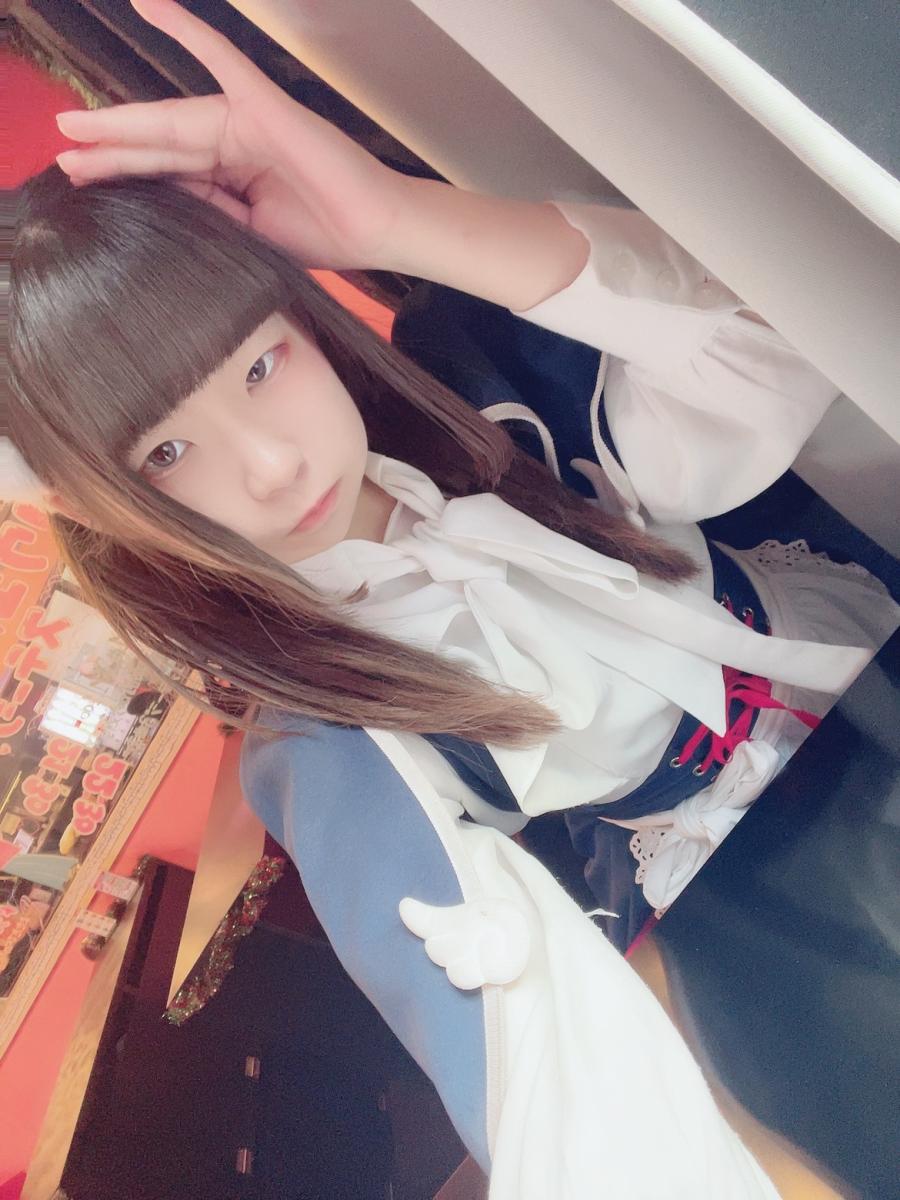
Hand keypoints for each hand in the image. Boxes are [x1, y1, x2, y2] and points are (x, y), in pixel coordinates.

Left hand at [54, 0, 409, 269]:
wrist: (375, 229)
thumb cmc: (326, 234)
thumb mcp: (252, 234)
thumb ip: (209, 214)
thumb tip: (163, 204)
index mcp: (232, 178)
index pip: (168, 175)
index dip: (124, 176)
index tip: (82, 182)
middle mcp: (233, 144)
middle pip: (160, 147)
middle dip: (110, 151)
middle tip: (61, 153)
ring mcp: (247, 121)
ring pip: (173, 119)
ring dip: (124, 122)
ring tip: (74, 126)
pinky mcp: (265, 105)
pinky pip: (221, 59)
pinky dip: (187, 31)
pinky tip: (150, 4)